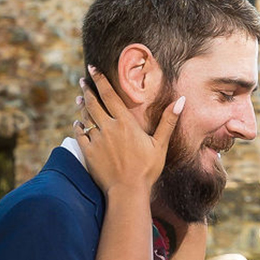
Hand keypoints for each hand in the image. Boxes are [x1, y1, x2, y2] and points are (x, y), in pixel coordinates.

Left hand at [79, 66, 180, 203]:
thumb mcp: (160, 144)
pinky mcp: (88, 152)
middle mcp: (108, 128)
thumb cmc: (147, 169)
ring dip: (82, 106)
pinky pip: (80, 134)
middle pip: (93, 103)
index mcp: (125, 123)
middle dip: (87, 89)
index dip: (100, 80)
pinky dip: (78, 127)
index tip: (92, 68)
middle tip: (82, 80)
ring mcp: (96, 140)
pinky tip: (78, 123)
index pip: (109, 95)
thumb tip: (181, 101)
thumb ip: (168, 121)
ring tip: (79, 98)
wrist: (128, 191)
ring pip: (86, 117)